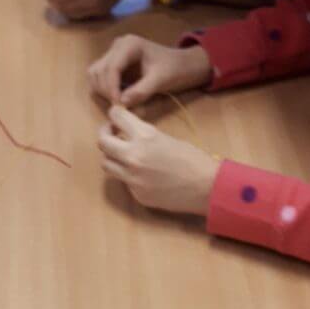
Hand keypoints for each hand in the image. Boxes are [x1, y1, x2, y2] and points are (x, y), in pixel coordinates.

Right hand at [88, 35, 211, 107]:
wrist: (183, 65)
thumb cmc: (175, 69)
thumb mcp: (161, 80)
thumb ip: (142, 90)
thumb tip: (122, 103)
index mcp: (129, 45)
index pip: (111, 67)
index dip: (111, 88)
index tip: (118, 105)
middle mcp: (117, 46)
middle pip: (99, 70)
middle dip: (106, 91)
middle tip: (120, 106)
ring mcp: (114, 54)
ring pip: (95, 74)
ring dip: (102, 91)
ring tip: (119, 102)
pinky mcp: (114, 64)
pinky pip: (100, 77)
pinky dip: (104, 90)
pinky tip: (118, 97)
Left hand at [98, 104, 218, 215]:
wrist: (207, 187)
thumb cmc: (194, 159)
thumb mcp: (166, 138)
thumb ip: (144, 137)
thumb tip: (128, 136)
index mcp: (144, 136)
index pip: (115, 116)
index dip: (114, 114)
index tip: (115, 117)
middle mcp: (133, 156)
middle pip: (102, 142)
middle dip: (105, 135)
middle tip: (111, 134)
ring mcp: (132, 178)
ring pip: (106, 164)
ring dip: (112, 157)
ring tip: (123, 156)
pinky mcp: (136, 194)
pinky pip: (123, 181)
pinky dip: (128, 176)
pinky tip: (143, 175)